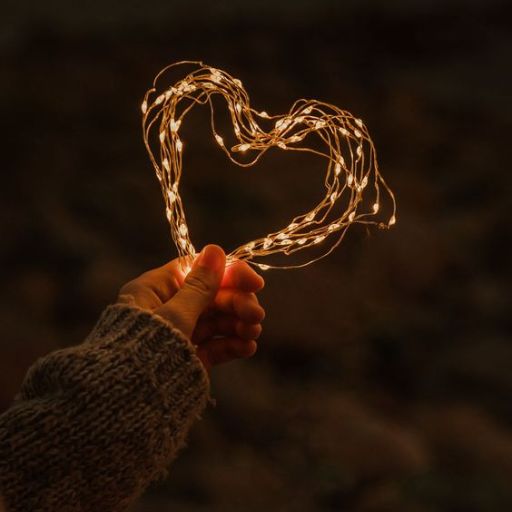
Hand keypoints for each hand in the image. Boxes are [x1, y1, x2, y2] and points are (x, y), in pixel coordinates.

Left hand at [117, 245, 264, 370]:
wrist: (126, 404)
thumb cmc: (145, 351)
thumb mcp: (175, 315)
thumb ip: (199, 286)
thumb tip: (215, 250)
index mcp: (156, 289)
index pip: (198, 271)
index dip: (229, 274)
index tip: (255, 282)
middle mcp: (168, 308)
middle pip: (212, 297)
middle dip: (237, 304)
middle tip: (257, 315)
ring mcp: (180, 333)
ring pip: (217, 321)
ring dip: (239, 324)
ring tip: (254, 332)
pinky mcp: (188, 357)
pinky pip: (215, 345)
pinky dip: (232, 344)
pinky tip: (247, 347)